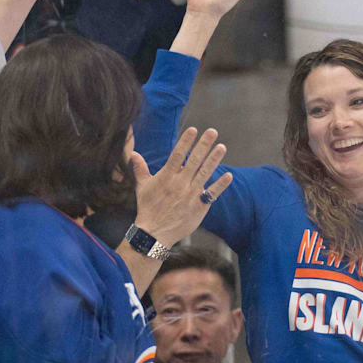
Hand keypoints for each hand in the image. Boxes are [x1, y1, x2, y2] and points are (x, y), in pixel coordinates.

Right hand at [130, 127, 232, 245]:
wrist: (154, 234)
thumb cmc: (148, 208)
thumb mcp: (142, 187)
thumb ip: (140, 169)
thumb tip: (133, 154)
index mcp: (166, 177)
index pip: (177, 155)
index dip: (186, 142)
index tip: (194, 129)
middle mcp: (180, 184)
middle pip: (194, 160)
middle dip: (204, 145)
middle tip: (213, 131)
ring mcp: (190, 195)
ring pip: (205, 173)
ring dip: (214, 159)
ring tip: (222, 147)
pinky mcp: (199, 207)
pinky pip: (212, 194)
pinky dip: (221, 185)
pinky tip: (229, 175)